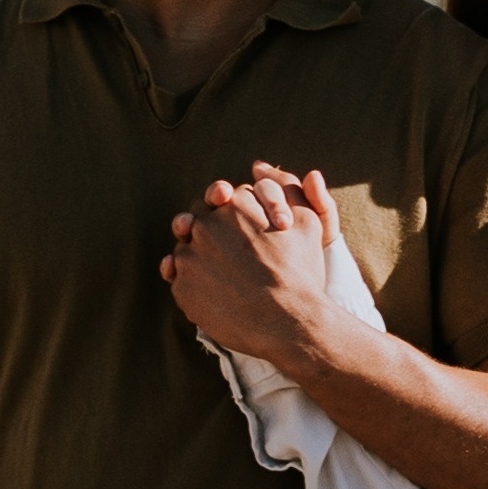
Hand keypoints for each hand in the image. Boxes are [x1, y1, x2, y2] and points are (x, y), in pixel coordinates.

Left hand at [161, 168, 332, 362]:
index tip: (241, 232)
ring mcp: (189, 257)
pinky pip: (180, 280)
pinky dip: (194, 284)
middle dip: (208, 231)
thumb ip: (286, 188)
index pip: (219, 198)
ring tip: (227, 277)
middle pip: (196, 219)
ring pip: (185, 249)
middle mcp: (206, 226)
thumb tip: (259, 166)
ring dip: (199, 258)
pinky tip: (217, 293)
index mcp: (234, 204)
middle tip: (231, 253)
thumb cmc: (301, 271)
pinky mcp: (181, 288)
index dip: (229, 213)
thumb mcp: (307, 222)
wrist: (290, 323)